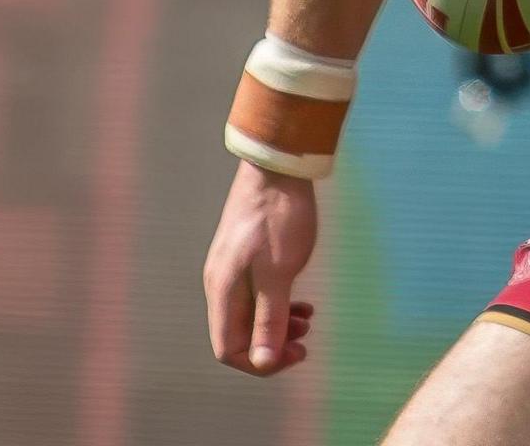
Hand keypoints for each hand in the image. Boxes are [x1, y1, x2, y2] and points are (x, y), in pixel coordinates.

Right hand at [203, 161, 319, 374]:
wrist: (277, 168)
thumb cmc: (279, 217)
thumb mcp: (279, 273)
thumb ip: (269, 318)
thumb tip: (263, 362)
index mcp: (222, 291)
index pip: (228, 349)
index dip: (261, 362)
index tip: (298, 353)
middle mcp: (221, 283)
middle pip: (239, 334)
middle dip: (272, 344)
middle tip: (306, 340)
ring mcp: (233, 268)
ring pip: (250, 314)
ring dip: (278, 324)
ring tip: (308, 319)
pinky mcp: (247, 256)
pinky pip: (257, 294)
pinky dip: (279, 304)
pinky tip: (302, 302)